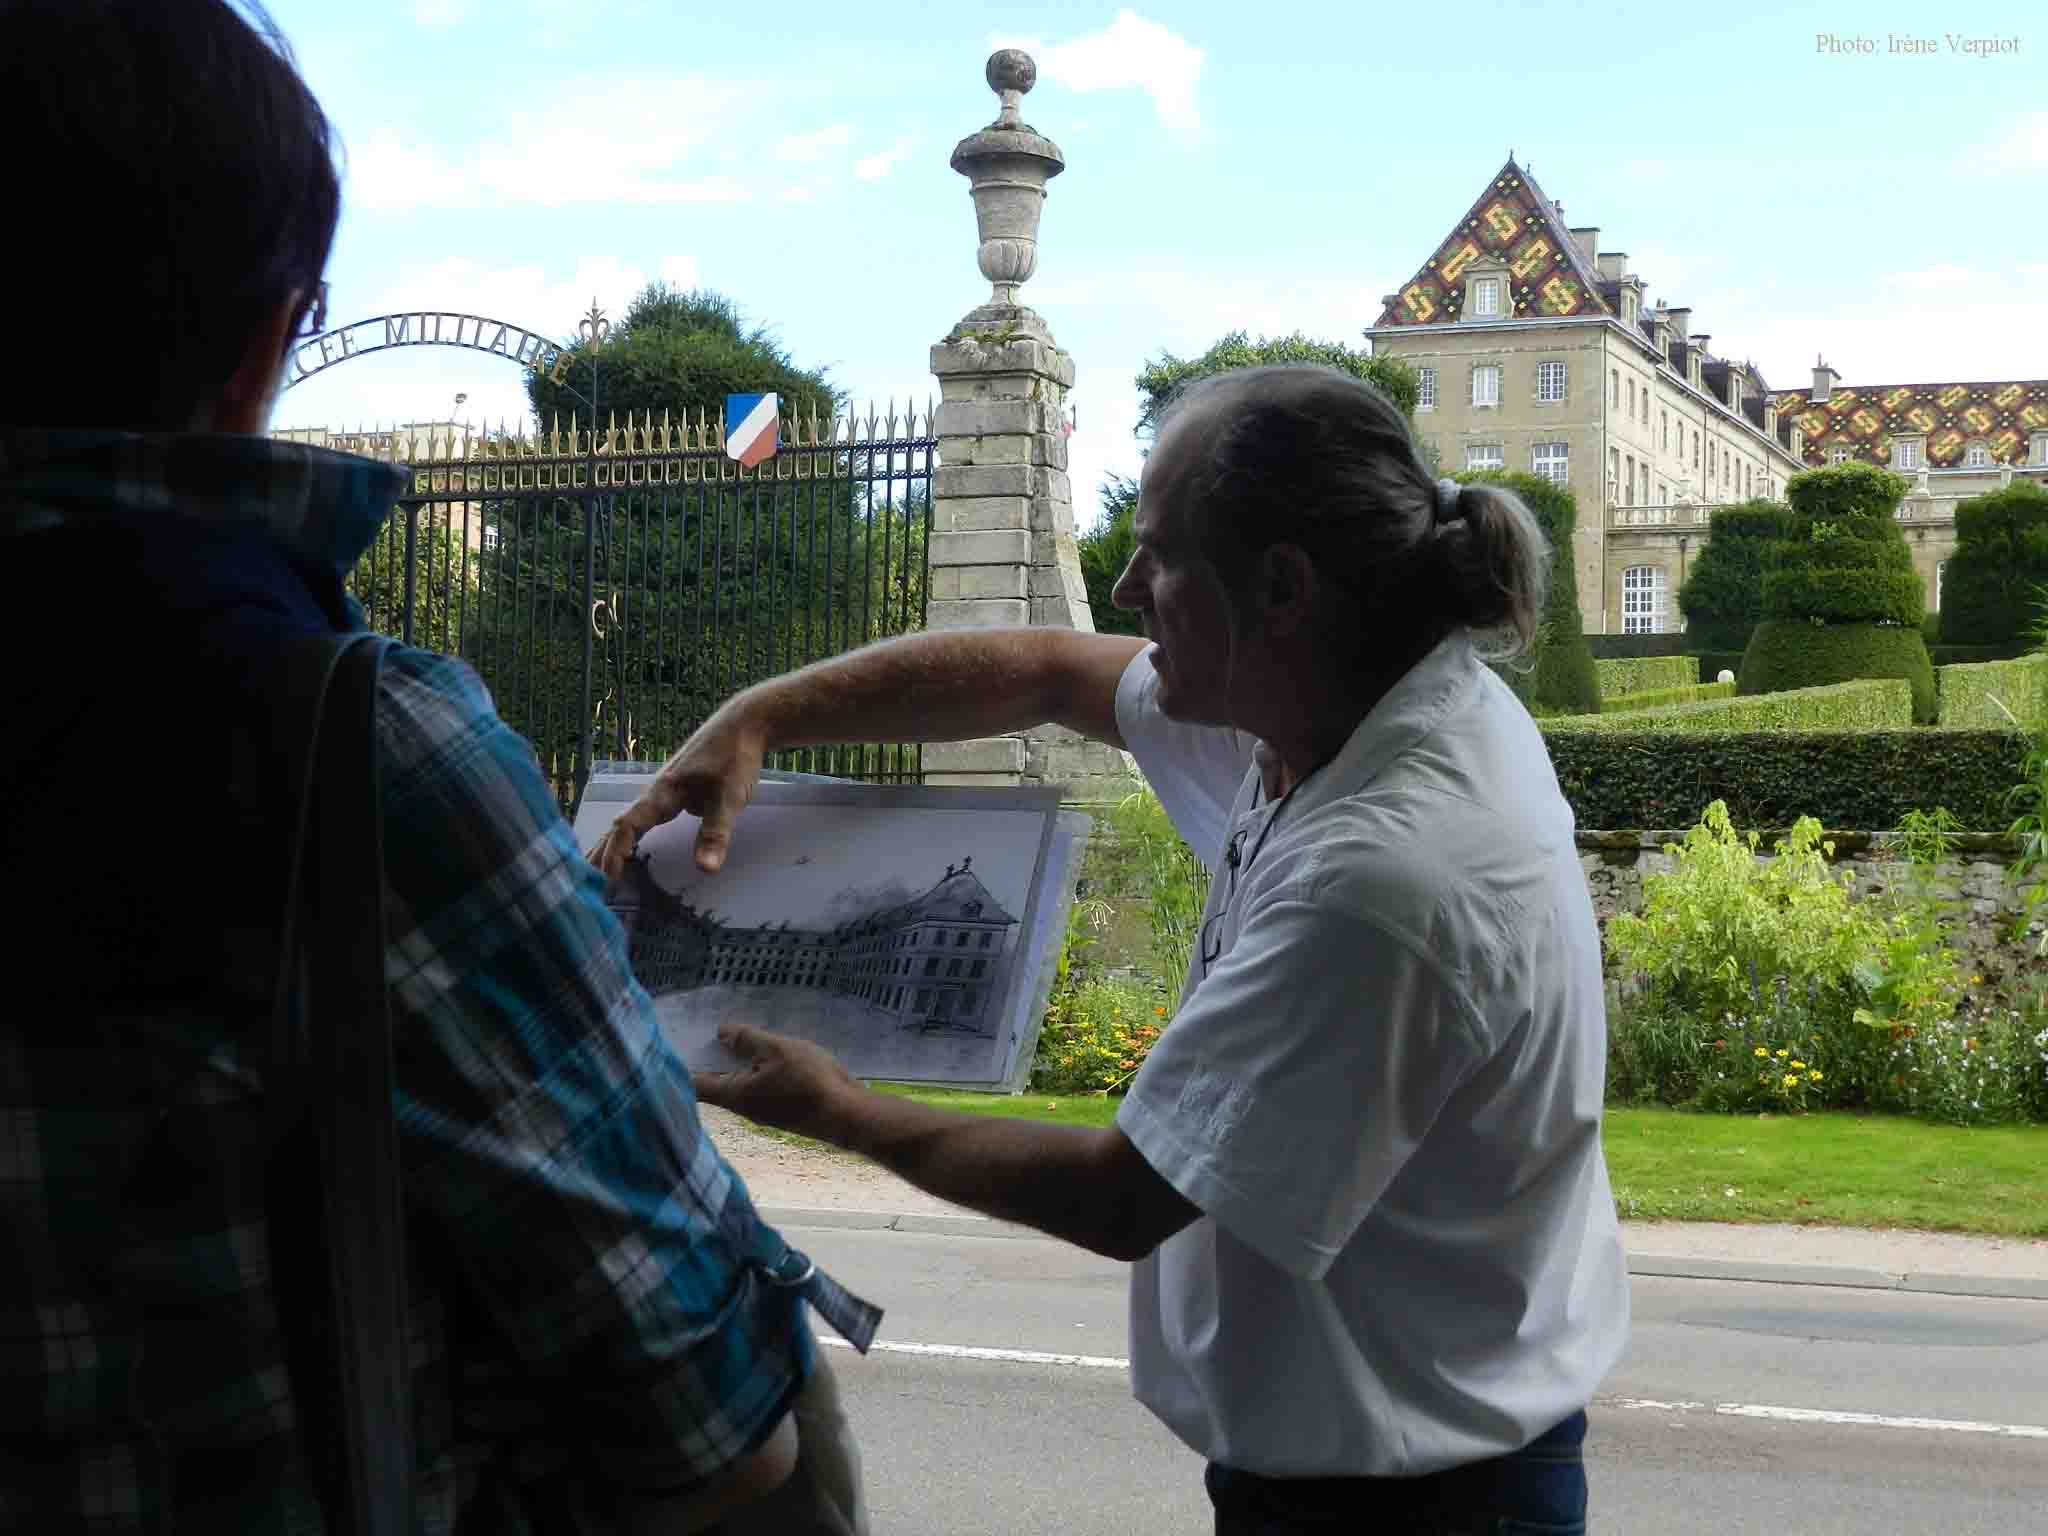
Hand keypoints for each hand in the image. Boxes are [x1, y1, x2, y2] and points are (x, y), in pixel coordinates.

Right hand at [589, 710, 765, 879]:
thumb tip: (704, 870)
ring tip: (592, 866)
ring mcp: (663, 790)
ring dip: (611, 843)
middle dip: (603, 852)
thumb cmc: (735, 758)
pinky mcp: (673, 791)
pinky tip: (628, 843)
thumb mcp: (730, 798)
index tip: (608, 877)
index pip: (628, 825)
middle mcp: (656, 791)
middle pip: (620, 824)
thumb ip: (715, 834)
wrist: (743, 724)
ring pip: (629, 820)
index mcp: (663, 792)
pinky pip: (642, 816)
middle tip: (587, 882)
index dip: (616, 851)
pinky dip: (628, 834)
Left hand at [694, 1024, 861, 1144]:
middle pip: (715, 1083)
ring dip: (735, 1062)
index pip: (694, 1084)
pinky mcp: (781, 1108)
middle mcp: (743, 1106)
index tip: (677, 1042)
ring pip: (740, 1083)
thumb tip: (721, 1033)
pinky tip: (766, 1052)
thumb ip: (747, 1040)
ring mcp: (763, 1110)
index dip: (682, 1064)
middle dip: (710, 1057)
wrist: (847, 1115)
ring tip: (735, 1034)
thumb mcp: (777, 1049)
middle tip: (705, 1029)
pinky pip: (759, 1085)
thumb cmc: (809, 1081)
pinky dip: (755, 1069)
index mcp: (734, 1094)